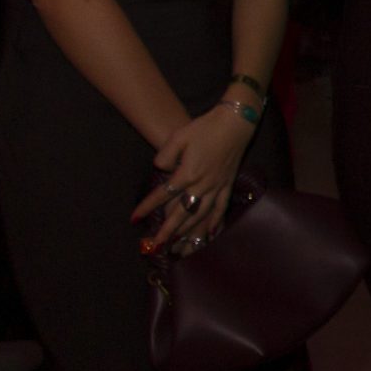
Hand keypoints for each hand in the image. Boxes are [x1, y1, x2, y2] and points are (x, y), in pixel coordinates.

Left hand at [132, 103, 257, 248]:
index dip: (147, 207)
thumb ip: (165, 156)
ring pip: (201, 216)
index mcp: (188, 173)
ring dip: (188, 232)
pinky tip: (209, 234)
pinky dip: (214, 223)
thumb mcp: (178, 137)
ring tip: (178, 247)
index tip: (135, 218)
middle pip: (182, 213)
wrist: (236, 123)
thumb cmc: (205, 127)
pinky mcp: (227, 185)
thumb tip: (162, 171)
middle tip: (155, 246)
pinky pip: (221, 208)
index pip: (163, 195)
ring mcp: (217, 187)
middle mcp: (203, 185)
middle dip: (167, 231)